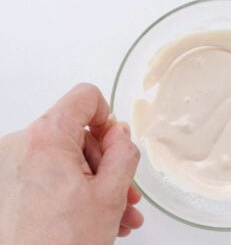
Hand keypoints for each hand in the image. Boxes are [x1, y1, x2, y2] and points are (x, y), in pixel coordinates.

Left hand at [0, 84, 142, 244]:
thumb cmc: (61, 243)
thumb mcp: (111, 194)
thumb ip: (123, 153)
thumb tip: (120, 134)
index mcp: (46, 138)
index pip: (85, 97)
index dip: (107, 117)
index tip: (115, 143)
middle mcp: (20, 145)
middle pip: (76, 133)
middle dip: (105, 163)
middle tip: (122, 192)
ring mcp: (9, 166)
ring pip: (65, 158)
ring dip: (94, 181)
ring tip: (114, 212)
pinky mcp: (6, 184)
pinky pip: (47, 173)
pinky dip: (72, 188)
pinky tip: (92, 214)